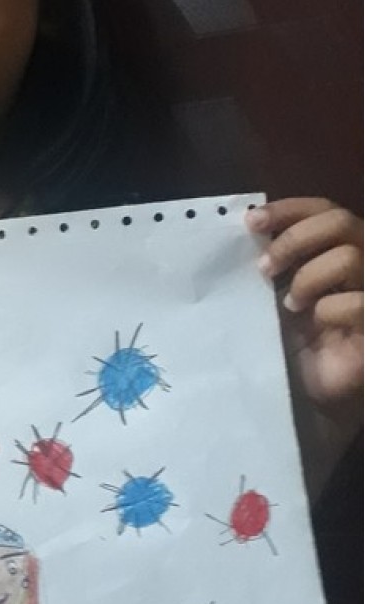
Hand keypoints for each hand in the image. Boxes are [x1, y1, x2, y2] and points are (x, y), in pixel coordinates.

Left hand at [248, 200, 362, 410]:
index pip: (325, 210)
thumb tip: (250, 227)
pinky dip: (328, 311)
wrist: (310, 394)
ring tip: (290, 304)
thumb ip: (274, 262)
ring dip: (309, 278)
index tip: (252, 222)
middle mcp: (363, 266)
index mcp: (339, 250)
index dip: (291, 209)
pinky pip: (358, 304)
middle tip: (264, 268)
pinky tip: (316, 325)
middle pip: (341, 222)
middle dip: (295, 239)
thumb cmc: (295, 342)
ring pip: (350, 258)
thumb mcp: (278, 295)